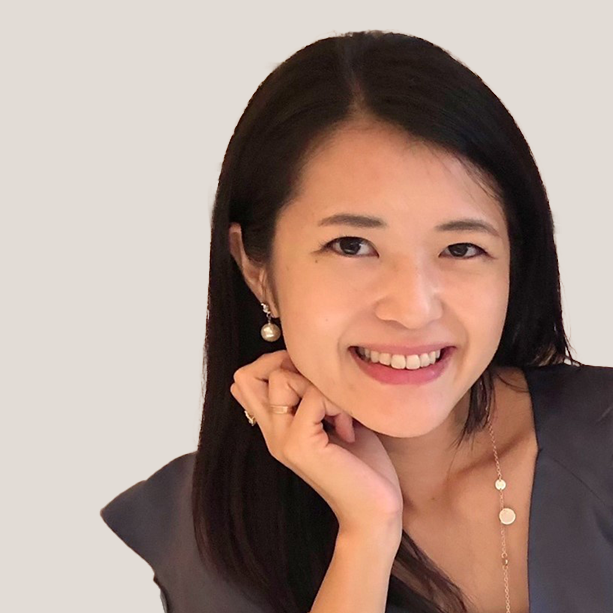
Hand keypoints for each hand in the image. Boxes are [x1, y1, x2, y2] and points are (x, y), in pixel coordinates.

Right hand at [230, 349, 403, 539]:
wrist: (373, 512)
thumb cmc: (362, 465)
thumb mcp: (334, 419)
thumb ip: (314, 395)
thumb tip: (310, 363)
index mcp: (275, 426)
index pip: (244, 379)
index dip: (273, 362)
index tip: (311, 377)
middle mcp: (271, 432)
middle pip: (246, 374)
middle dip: (286, 362)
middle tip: (319, 385)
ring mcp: (281, 439)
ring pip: (281, 377)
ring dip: (319, 383)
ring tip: (339, 413)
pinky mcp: (300, 445)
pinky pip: (314, 396)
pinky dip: (337, 403)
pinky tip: (347, 428)